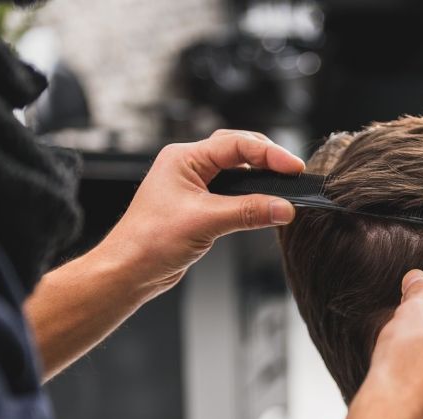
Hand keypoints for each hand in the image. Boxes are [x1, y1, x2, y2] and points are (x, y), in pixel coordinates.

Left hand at [96, 129, 304, 298]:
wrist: (129, 271)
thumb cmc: (148, 242)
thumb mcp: (205, 222)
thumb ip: (248, 212)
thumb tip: (283, 208)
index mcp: (184, 158)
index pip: (236, 144)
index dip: (269, 154)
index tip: (293, 167)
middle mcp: (188, 167)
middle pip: (238, 150)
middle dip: (267, 159)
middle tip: (293, 173)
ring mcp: (194, 187)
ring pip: (236, 172)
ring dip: (259, 178)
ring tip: (283, 187)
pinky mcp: (199, 207)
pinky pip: (233, 194)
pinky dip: (251, 198)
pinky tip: (264, 206)